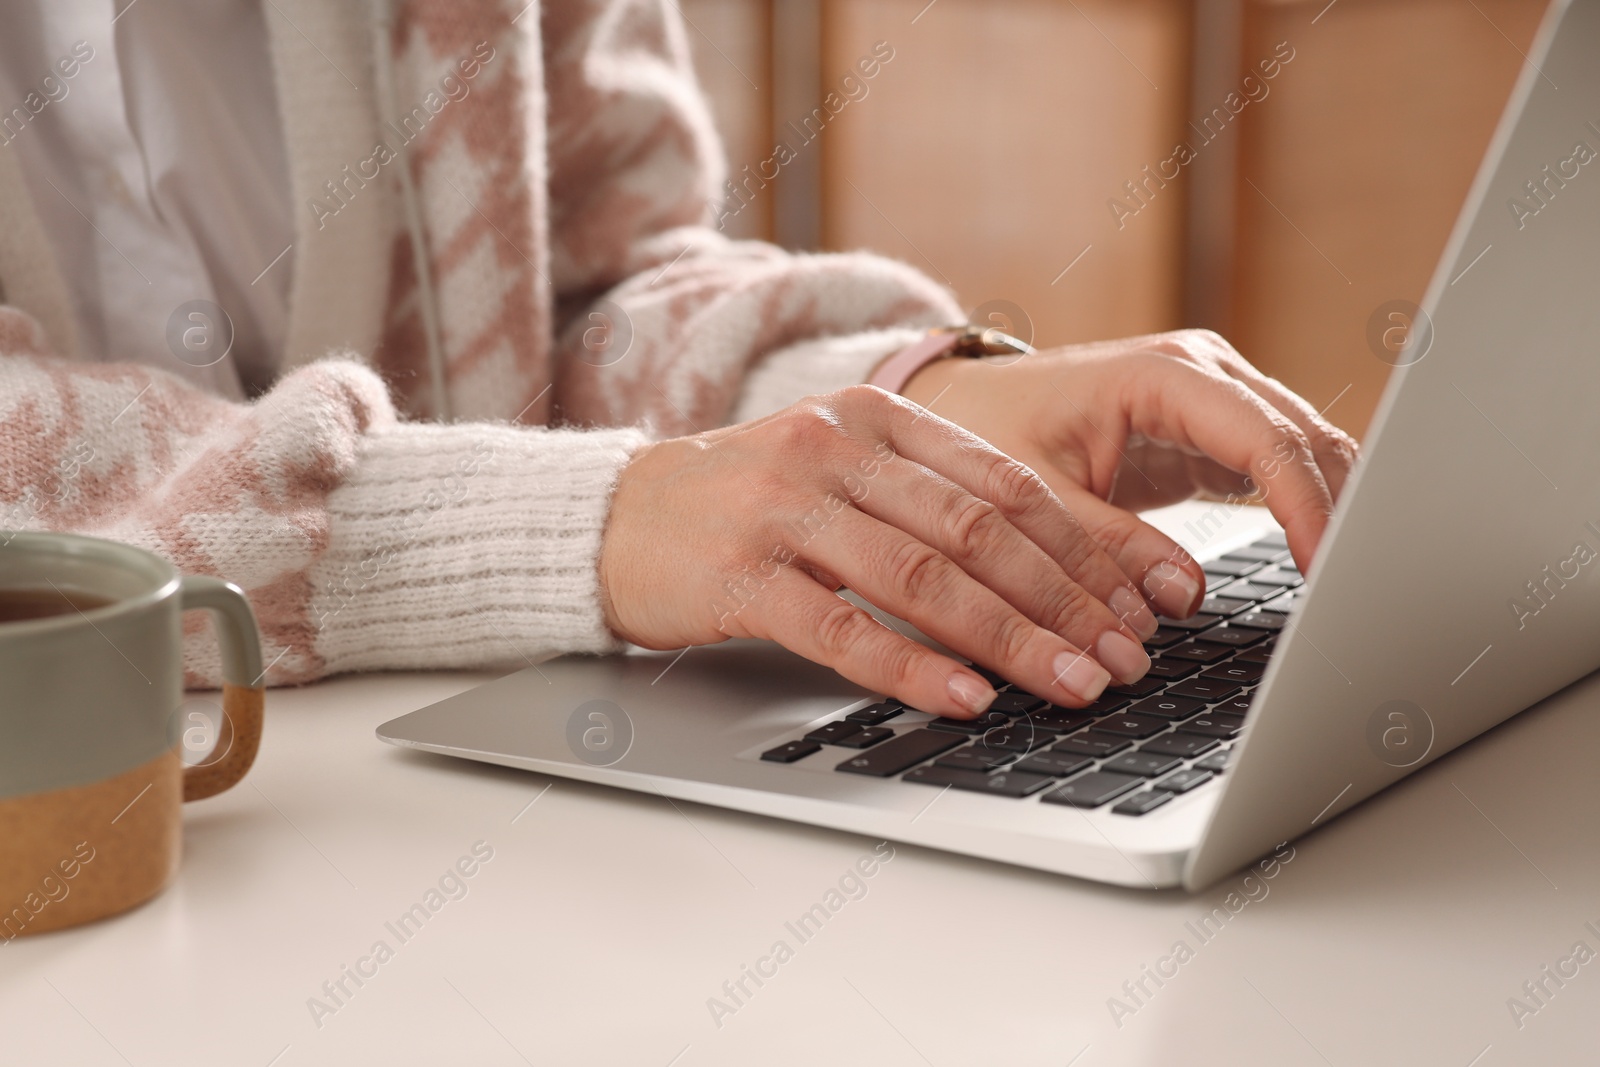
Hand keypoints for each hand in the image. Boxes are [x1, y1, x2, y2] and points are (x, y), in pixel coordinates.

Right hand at [598, 387, 1164, 717]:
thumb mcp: (844, 472)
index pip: (1006, 483)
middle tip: (1129, 657)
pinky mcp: (741, 577)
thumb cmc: (749, 504)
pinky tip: (964, 699)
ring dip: (1010, 639)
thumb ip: (932, 503)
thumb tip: (1052, 575)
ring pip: (923, 578)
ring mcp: (785, 510)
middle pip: (978, 530)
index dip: (1086, 546)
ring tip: (1073, 684)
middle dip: (1067, 600)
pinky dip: (910, 667)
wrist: (617, 516)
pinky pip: (842, 629)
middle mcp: (836, 451)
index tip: (1145, 602)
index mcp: (877, 417)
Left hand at [901, 329, 1357, 600]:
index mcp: (1162, 374)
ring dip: (1333, 510)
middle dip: (1339, 510)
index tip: (1326, 566)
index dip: (1305, 503)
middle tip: (1355, 592)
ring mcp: (1216, 399)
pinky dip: (1306, 511)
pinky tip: (1318, 564)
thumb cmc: (988, 432)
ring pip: (1307, 451)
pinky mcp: (1214, 434)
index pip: (1264, 437)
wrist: (967, 405)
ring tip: (1349, 586)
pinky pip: (1281, 468)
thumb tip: (1185, 594)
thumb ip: (1103, 543)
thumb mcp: (1032, 494)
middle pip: (1304, 439)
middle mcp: (1204, 373)